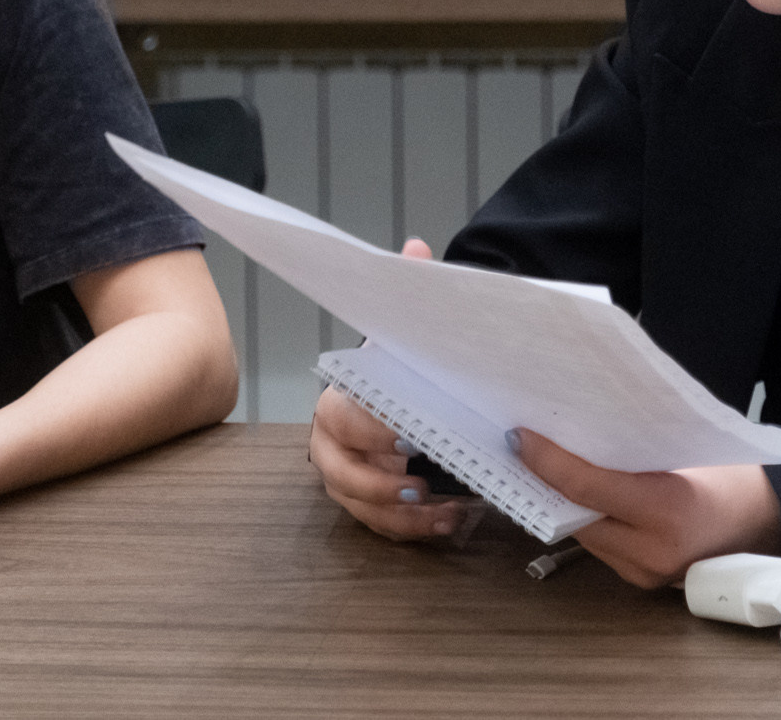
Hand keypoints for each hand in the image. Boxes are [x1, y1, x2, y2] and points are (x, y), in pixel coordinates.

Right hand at [307, 237, 471, 540]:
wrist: (402, 399)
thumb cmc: (402, 372)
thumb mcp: (407, 336)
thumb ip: (412, 296)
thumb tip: (416, 251)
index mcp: (339, 400)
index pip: (344, 418)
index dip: (373, 431)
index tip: (409, 436)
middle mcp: (332, 443)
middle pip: (339, 473)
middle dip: (379, 482)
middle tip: (422, 481)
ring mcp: (346, 478)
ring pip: (358, 507)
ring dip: (400, 514)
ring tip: (442, 509)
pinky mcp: (366, 505)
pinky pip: (379, 526)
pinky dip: (411, 530)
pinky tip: (448, 521)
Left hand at [513, 429, 780, 588]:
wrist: (768, 521)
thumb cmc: (731, 478)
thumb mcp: (683, 453)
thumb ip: (630, 454)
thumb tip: (573, 436)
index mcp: (667, 511)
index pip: (588, 488)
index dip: (548, 461)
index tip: (519, 437)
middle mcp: (653, 552)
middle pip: (577, 516)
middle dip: (547, 481)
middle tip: (525, 445)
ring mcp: (646, 573)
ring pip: (582, 534)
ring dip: (563, 502)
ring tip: (544, 465)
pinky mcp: (643, 582)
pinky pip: (599, 546)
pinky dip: (586, 519)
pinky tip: (576, 495)